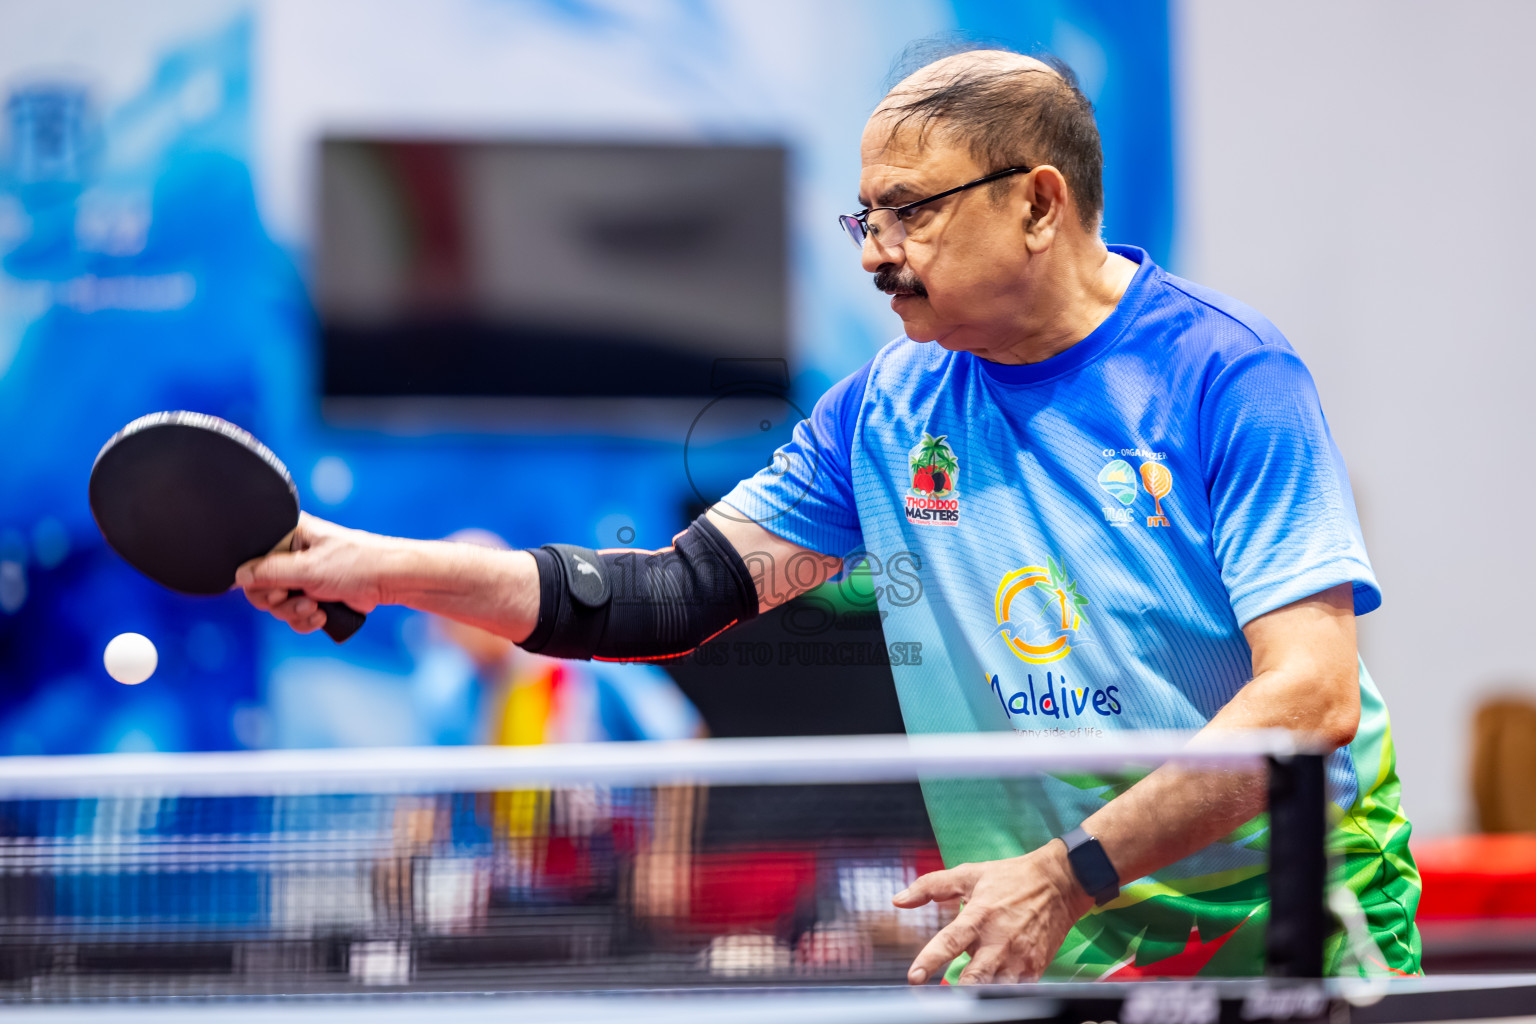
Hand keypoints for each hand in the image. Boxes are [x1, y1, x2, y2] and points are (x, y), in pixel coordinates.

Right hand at [235, 513, 393, 632]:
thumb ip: (271, 572)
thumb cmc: (357, 564)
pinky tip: (322, 617)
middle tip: (298, 599)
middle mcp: (291, 554)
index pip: (251, 560)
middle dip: (279, 602)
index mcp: (288, 534)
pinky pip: (294, 614)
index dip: (258, 581)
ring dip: (294, 613)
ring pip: (277, 605)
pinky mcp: (312, 595)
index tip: (277, 589)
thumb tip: (239, 577)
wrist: (389, 581)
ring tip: (316, 608)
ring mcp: (301, 576)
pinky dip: (305, 620)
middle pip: (260, 588)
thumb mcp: (309, 568)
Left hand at [893, 841, 1093, 984]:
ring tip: (962, 1004)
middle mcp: (999, 940)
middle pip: (975, 977)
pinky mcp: (1035, 968)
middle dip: (957, 994)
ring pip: (996, 989)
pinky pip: (1016, 991)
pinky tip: (989, 996)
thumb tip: (898, 900)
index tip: (914, 978)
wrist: (1059, 883)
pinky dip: (1001, 995)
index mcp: (980, 915)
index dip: (930, 961)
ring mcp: (1019, 957)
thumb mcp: (969, 874)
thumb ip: (930, 886)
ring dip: (978, 996)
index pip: (950, 942)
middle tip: (936, 1002)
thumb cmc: (1011, 878)